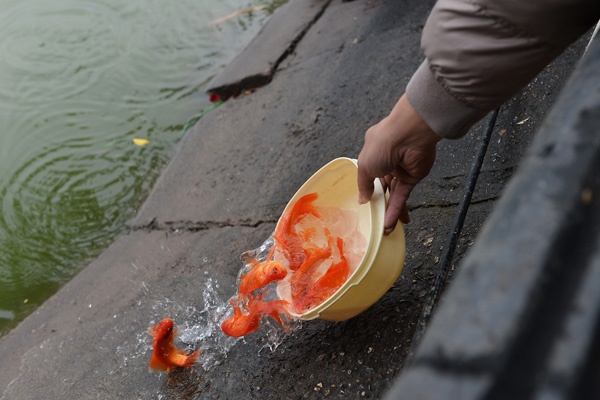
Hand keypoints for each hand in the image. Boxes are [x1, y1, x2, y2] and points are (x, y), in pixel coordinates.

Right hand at [357, 94, 440, 233]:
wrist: (411, 135)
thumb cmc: (383, 144)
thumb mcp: (365, 166)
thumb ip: (363, 185)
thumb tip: (362, 200)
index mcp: (372, 153)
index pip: (368, 174)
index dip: (366, 189)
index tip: (365, 205)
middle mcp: (386, 161)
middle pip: (381, 187)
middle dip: (379, 204)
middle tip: (377, 222)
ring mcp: (400, 170)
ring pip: (392, 194)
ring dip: (388, 211)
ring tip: (386, 229)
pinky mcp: (413, 177)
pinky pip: (402, 195)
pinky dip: (397, 208)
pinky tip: (391, 222)